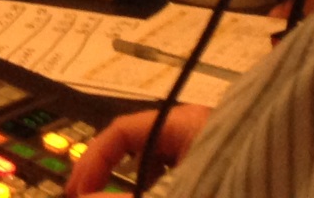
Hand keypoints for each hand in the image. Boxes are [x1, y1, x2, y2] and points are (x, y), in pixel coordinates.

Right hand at [66, 105, 210, 194]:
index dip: (94, 159)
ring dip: (131, 181)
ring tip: (111, 197)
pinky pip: (174, 170)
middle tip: (86, 194)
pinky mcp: (214, 166)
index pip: (122, 130)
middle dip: (107, 170)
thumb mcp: (173, 194)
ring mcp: (206, 147)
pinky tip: (145, 196)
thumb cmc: (233, 190)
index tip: (79, 190)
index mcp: (184, 123)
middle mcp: (193, 127)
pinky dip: (155, 186)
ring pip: (155, 160)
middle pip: (136, 144)